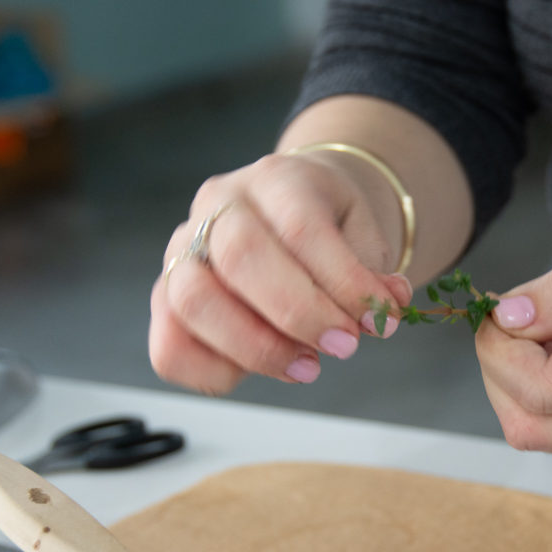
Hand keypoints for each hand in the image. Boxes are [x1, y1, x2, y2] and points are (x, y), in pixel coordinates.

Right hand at [149, 152, 412, 394]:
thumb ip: (373, 273)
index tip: (378, 323)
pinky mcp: (166, 297)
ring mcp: (183, 250)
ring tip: (306, 367)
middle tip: (344, 347)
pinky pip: (169, 347)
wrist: (295, 211)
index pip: (301, 228)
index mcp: (277, 178)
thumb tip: (384, 307)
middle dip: (299, 315)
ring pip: (192, 301)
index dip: (343, 284)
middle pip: (240, 256)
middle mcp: (219, 206)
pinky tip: (256, 373)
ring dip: (255, 349)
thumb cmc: (329, 226)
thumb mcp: (364, 236)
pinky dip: (212, 372)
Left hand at [475, 207, 551, 457]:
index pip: (539, 391)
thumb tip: (507, 315)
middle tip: (512, 312)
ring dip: (518, 382)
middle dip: (499, 369)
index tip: (500, 303)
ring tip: (541, 323)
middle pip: (529, 427)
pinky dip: (545, 391)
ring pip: (542, 434)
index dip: (499, 349)